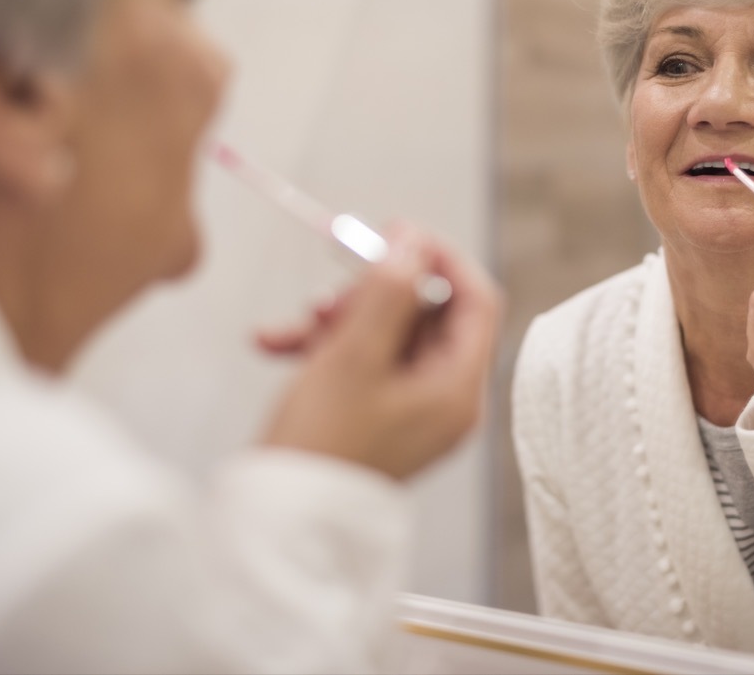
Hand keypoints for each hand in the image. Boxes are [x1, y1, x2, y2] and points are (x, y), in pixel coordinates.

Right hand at [258, 224, 501, 480]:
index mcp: (458, 389)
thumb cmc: (320, 447)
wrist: (277, 522)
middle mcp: (445, 399)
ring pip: (386, 332)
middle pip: (427, 312)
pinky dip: (324, 345)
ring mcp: (412, 408)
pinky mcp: (378, 414)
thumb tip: (413, 241)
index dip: (439, 258)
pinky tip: (276, 342)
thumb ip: (389, 290)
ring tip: (295, 327)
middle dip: (373, 292)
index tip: (395, 232)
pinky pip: (361, 359)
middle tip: (332, 291)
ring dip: (338, 318)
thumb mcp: (355, 355)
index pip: (477, 300)